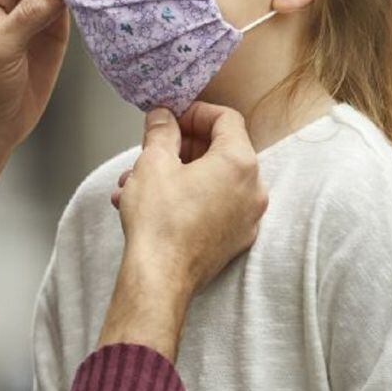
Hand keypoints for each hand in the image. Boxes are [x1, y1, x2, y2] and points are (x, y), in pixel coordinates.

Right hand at [96, 102, 266, 361]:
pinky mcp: (235, 239)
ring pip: (213, 180)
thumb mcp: (152, 163)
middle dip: (182, 146)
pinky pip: (214, 206)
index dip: (195, 113)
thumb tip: (163, 117)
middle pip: (221, 149)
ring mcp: (247, 218)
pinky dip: (189, 197)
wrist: (160, 277)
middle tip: (154, 149)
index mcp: (239, 163)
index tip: (171, 119)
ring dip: (178, 173)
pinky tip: (153, 204)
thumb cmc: (159, 222)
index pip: (226, 119)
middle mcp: (252, 189)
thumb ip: (161, 131)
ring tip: (139, 182)